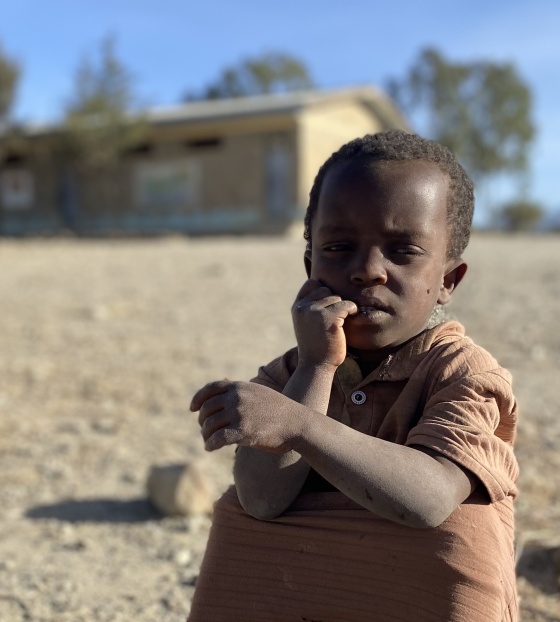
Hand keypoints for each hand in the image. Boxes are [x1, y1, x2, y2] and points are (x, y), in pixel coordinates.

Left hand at [190, 380, 305, 452]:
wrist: (297, 423)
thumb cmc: (279, 410)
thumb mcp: (258, 392)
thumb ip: (241, 391)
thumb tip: (224, 384)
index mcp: (239, 387)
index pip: (210, 389)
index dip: (198, 398)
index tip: (192, 408)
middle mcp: (236, 398)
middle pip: (206, 409)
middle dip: (202, 421)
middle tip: (205, 430)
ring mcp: (239, 414)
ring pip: (209, 425)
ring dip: (205, 435)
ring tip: (208, 441)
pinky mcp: (242, 431)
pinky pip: (217, 438)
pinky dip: (210, 444)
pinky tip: (210, 448)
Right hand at [292, 280, 356, 368]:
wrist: (316, 367)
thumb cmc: (315, 346)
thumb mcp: (306, 323)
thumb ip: (311, 307)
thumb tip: (325, 288)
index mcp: (297, 308)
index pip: (311, 283)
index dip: (323, 290)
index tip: (329, 305)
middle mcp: (303, 307)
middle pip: (325, 289)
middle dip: (333, 301)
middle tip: (336, 317)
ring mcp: (315, 311)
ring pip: (336, 297)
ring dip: (342, 308)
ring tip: (340, 322)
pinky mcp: (329, 318)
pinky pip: (347, 304)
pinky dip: (352, 310)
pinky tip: (351, 318)